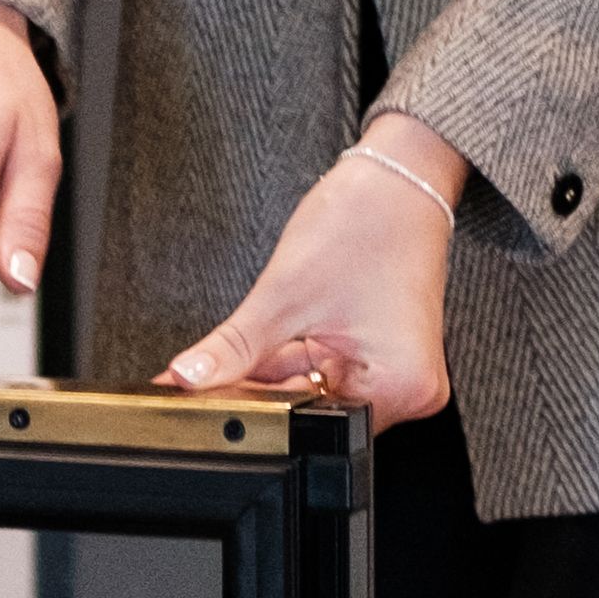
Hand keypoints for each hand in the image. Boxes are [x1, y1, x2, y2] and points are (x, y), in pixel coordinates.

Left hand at [160, 113, 464, 425]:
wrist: (399, 177)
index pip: (308, 419)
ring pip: (315, 391)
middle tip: (209, 375)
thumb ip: (233, 347)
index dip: (250, 409)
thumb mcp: (284, 295)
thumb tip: (189, 378)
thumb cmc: (365, 222)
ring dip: (272, 374)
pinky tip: (267, 339)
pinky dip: (294, 359)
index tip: (204, 401)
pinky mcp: (385, 355)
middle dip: (257, 392)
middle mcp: (409, 388)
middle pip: (313, 409)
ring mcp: (399, 372)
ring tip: (245, 344)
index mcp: (399, 385)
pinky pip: (328, 372)